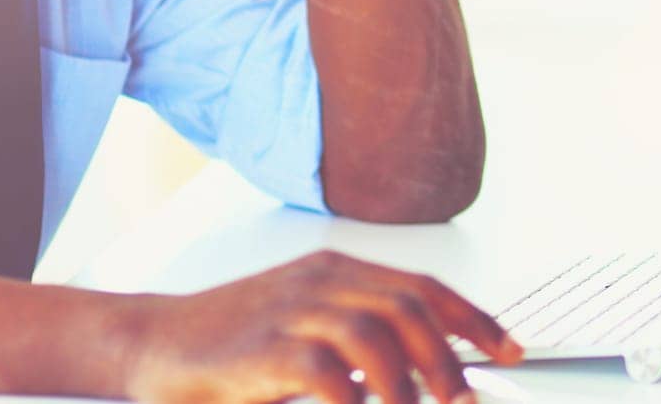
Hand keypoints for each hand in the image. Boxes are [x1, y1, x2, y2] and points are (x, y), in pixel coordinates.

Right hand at [121, 249, 522, 403]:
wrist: (151, 344)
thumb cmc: (230, 346)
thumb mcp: (303, 328)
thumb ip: (358, 340)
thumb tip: (423, 373)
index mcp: (336, 270)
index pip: (422, 285)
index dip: (473, 319)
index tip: (510, 349)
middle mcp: (321, 281)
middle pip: (409, 306)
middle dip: (451, 356)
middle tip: (468, 400)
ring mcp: (292, 311)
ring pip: (378, 333)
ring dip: (412, 381)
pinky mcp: (264, 349)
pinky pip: (329, 373)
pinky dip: (358, 401)